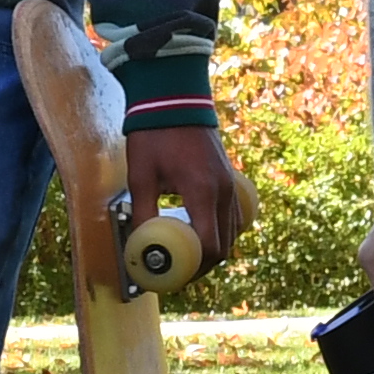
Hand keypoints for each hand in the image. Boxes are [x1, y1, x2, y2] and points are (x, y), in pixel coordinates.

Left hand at [119, 121, 249, 287]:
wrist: (174, 97)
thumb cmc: (155, 134)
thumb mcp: (141, 177)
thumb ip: (142, 214)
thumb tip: (138, 245)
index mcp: (203, 192)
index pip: (210, 248)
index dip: (194, 269)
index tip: (175, 276)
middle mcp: (224, 191)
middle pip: (224, 245)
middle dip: (203, 264)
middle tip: (180, 271)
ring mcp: (231, 184)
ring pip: (233, 232)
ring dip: (214, 249)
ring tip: (188, 256)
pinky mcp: (231, 178)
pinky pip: (235, 216)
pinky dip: (222, 231)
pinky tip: (201, 232)